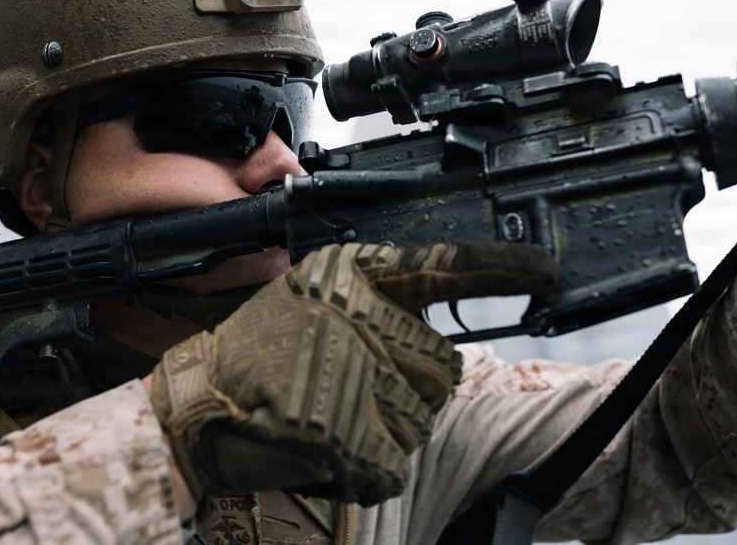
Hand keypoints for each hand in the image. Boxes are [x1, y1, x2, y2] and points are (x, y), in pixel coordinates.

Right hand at [150, 241, 556, 504]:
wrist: (194, 405)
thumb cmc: (252, 356)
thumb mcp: (310, 302)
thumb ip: (370, 306)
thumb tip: (429, 334)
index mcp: (349, 277)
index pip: (439, 267)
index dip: (497, 268)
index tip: (542, 269)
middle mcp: (356, 316)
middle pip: (440, 368)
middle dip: (409, 393)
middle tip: (350, 392)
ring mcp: (350, 371)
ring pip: (420, 420)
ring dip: (384, 432)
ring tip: (327, 415)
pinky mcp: (341, 427)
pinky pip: (391, 464)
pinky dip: (366, 470)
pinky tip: (325, 449)